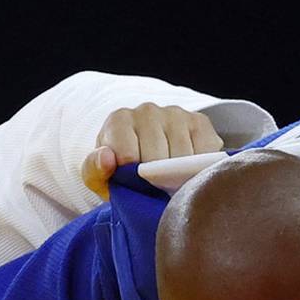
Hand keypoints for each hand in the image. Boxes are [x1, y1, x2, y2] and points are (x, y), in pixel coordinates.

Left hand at [82, 103, 224, 199]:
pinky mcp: (199, 122)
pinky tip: (188, 172)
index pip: (127, 154)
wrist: (147, 163)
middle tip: (155, 188)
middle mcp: (146, 110)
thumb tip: (107, 158)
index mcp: (118, 121)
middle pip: (157, 158)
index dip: (133, 178)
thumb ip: (94, 170)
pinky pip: (205, 152)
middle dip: (157, 181)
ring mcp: (175, 114)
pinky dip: (200, 169)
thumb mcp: (100, 179)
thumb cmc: (121, 173)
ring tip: (171, 182)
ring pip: (182, 157)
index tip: (135, 185)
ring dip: (179, 178)